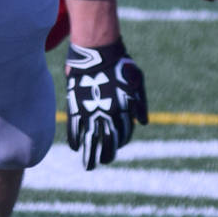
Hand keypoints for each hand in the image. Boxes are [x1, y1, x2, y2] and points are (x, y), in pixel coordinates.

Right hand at [64, 39, 147, 169]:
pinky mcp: (76, 105)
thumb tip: (142, 123)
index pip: (123, 135)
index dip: (121, 142)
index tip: (117, 145)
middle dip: (106, 155)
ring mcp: (90, 111)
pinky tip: (76, 147)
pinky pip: (74, 128)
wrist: (97, 50)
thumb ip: (140, 104)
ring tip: (89, 166)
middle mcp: (107, 114)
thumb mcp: (137, 82)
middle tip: (103, 162)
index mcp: (124, 110)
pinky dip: (75, 139)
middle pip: (107, 143)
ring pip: (90, 140)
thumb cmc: (120, 64)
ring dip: (89, 155)